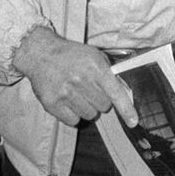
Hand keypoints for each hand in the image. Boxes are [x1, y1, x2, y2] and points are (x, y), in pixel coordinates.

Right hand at [12, 26, 137, 126]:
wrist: (41, 54)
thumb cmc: (71, 55)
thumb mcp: (94, 56)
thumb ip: (109, 73)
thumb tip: (123, 93)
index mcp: (95, 67)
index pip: (115, 92)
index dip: (126, 109)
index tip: (133, 121)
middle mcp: (80, 80)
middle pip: (103, 106)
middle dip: (100, 100)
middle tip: (90, 89)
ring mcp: (65, 93)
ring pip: (89, 115)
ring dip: (87, 107)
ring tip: (77, 93)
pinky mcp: (52, 104)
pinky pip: (73, 121)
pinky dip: (73, 114)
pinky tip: (68, 101)